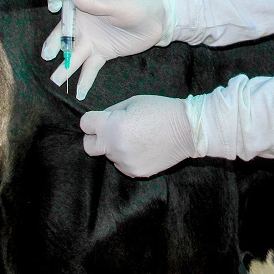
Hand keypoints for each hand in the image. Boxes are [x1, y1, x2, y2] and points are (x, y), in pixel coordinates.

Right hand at [42, 0, 172, 98]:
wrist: (158, 21)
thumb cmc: (139, 5)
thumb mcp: (118, 2)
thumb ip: (96, 2)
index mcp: (86, 2)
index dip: (56, 0)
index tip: (55, 9)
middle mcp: (83, 21)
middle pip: (63, 32)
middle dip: (54, 43)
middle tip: (48, 54)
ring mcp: (91, 39)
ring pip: (74, 54)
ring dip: (64, 67)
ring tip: (56, 80)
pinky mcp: (102, 54)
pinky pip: (90, 68)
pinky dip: (84, 80)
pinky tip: (79, 93)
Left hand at [80, 95, 199, 176]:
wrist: (188, 130)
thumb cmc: (161, 110)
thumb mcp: (133, 102)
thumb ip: (112, 112)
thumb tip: (101, 121)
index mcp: (113, 126)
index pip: (85, 124)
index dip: (92, 120)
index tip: (100, 119)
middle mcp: (115, 147)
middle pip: (89, 146)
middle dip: (96, 138)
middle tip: (111, 131)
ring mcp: (125, 162)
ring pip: (109, 155)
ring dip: (116, 147)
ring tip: (137, 138)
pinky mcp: (135, 172)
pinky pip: (122, 164)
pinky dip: (128, 157)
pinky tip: (144, 148)